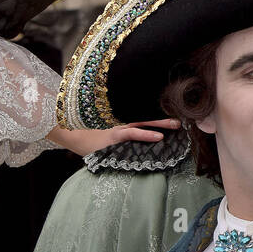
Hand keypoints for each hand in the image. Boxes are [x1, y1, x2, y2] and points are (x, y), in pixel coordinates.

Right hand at [48, 116, 181, 156]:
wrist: (69, 133)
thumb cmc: (88, 134)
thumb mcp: (105, 130)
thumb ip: (120, 131)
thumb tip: (138, 138)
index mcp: (122, 120)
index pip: (143, 116)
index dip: (158, 115)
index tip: (175, 113)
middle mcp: (123, 121)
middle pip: (147, 117)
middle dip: (165, 117)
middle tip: (183, 116)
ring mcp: (119, 127)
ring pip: (144, 123)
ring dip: (161, 124)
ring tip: (177, 125)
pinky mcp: (114, 136)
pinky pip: (133, 133)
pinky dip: (146, 135)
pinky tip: (159, 137)